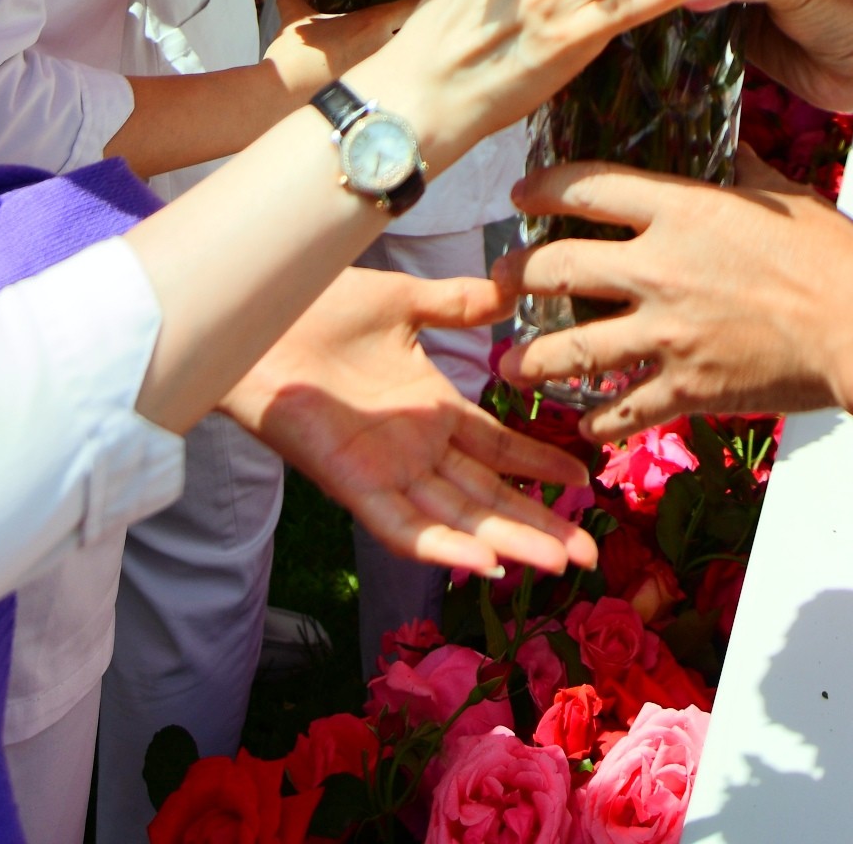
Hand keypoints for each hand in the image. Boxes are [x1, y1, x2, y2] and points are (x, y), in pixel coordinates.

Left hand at [225, 270, 601, 580]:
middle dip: (541, 525)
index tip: (585, 481)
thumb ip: (456, 302)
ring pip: (458, 520)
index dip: (539, 465)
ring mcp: (384, 471)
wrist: (260, 312)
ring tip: (560, 563)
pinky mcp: (350, 484)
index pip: (497, 448)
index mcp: (429, 409)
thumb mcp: (404, 303)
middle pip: (489, 497)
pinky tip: (486, 564)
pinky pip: (402, 525)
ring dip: (509, 544)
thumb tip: (508, 287)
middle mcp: (413, 450)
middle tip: (591, 551)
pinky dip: (442, 547)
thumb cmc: (317, 307)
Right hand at [260, 0, 418, 100]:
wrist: (280, 99)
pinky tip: (389, 77)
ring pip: (411, 59)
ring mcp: (384, 75)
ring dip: (411, 55)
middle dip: (423, 29)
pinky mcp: (376, 95)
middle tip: (424, 24)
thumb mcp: (294, 19)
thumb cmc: (292, 58)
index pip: (415, 4)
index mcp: (372, 24)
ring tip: (410, 52)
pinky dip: (396, 77)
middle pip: (422, 33)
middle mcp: (385, 48)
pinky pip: (395, 80)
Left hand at [493, 159, 852, 437]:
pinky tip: (584, 426)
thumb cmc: (835, 259)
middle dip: (515, 277)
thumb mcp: (783, 197)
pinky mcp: (685, 388)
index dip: (543, 188)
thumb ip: (741, 171)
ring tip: (511, 366)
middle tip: (499, 282)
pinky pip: (622, 410)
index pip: (589, 187)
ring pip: (571, 349)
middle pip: (557, 269)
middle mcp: (659, 270)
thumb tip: (728, 145)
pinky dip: (599, 422)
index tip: (521, 195)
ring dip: (533, 359)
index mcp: (683, 212)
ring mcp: (666, 334)